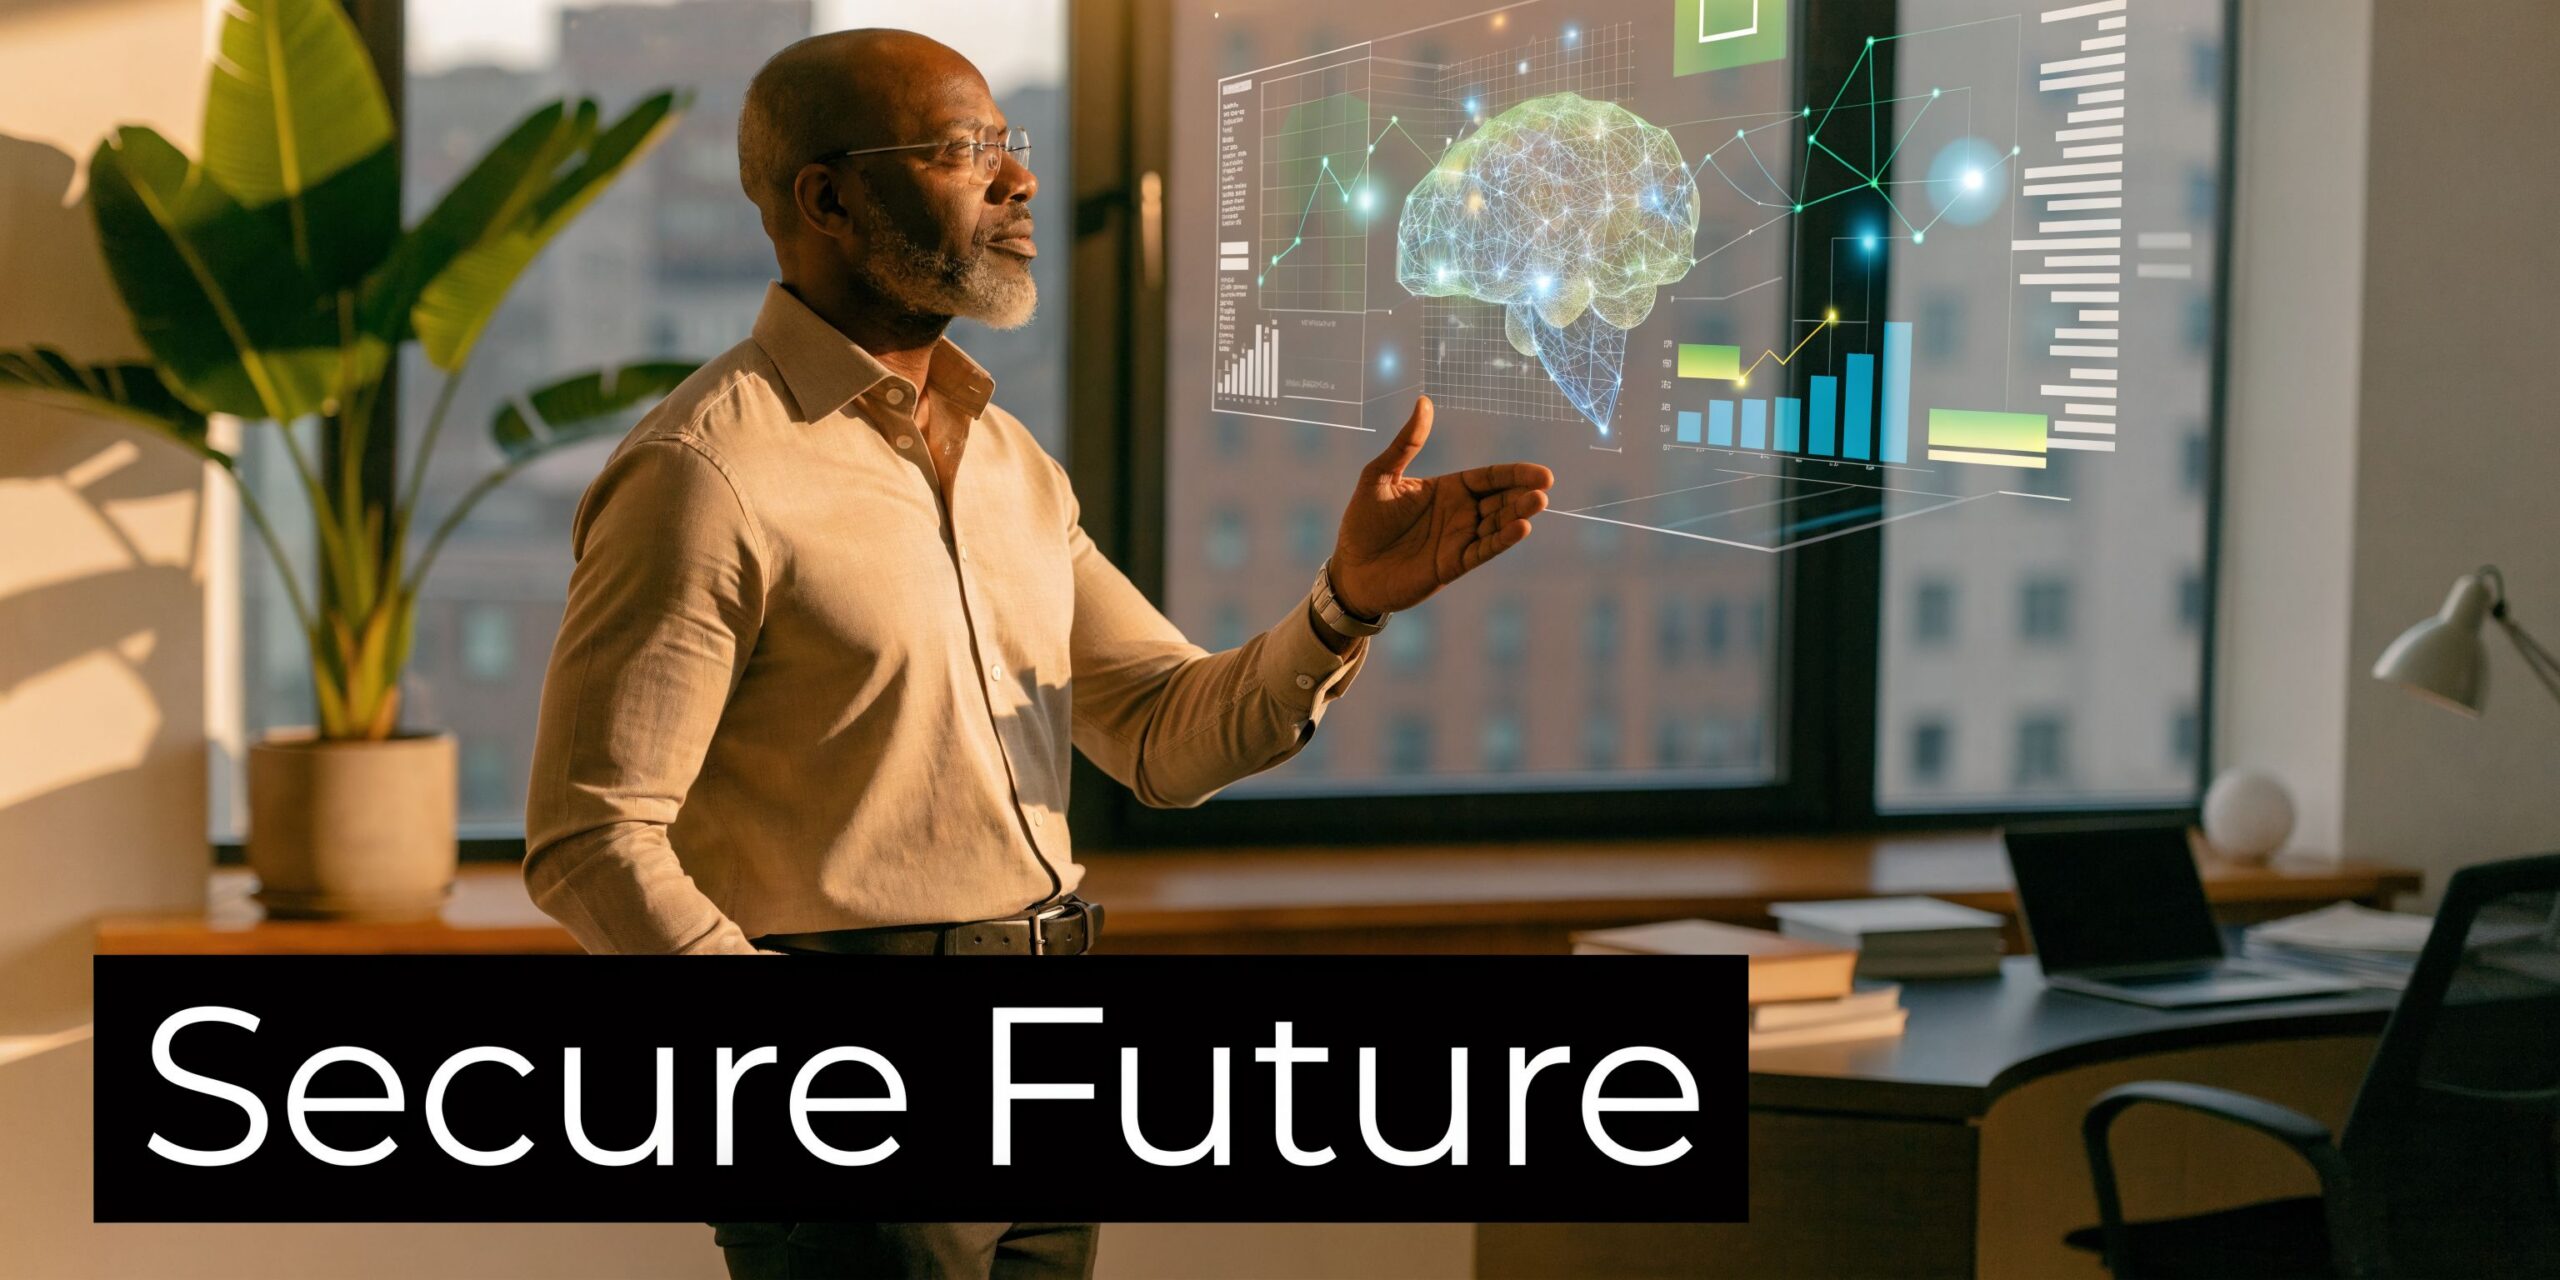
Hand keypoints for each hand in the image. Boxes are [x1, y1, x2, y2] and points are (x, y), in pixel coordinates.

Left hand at [1328, 396, 1553, 617]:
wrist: (1351, 569)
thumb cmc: (1363, 522)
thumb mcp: (1379, 475)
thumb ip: (1405, 443)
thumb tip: (1424, 401)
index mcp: (1448, 490)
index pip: (1489, 478)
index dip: (1515, 474)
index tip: (1541, 473)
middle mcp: (1460, 514)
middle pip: (1501, 500)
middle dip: (1523, 494)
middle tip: (1544, 487)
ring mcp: (1459, 540)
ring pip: (1497, 525)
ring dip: (1518, 515)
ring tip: (1538, 503)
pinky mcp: (1453, 564)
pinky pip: (1483, 550)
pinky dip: (1502, 540)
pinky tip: (1520, 529)